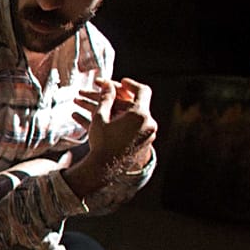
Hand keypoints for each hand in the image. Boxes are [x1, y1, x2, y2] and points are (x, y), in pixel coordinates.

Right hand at [64, 77, 156, 197]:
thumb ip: (106, 98)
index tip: (122, 82)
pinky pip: (137, 127)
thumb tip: (109, 85)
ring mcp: (148, 134)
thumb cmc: (101, 142)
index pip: (142, 91)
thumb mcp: (100, 117)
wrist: (104, 168)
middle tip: (114, 93)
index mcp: (140, 115)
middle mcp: (149, 124)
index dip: (131, 84)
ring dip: (124, 110)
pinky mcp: (145, 142)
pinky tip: (115, 122)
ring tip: (111, 109)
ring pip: (137, 116)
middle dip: (124, 97)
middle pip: (139, 104)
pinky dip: (127, 121)